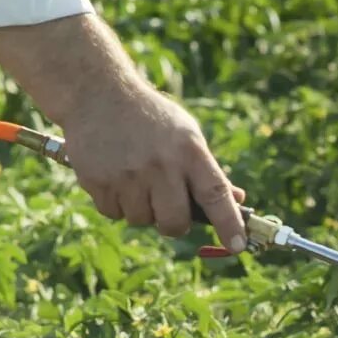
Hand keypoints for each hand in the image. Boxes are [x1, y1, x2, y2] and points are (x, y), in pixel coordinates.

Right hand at [0, 11, 248, 250]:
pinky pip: (113, 213)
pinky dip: (116, 202)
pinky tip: (115, 174)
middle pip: (175, 223)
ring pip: (141, 221)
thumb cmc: (151, 120)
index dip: (229, 223)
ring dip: (140, 208)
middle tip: (168, 208)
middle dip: (173, 224)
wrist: (98, 93)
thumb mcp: (186, 134)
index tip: (239, 244)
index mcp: (188, 151)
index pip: (215, 195)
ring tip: (134, 177)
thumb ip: (207, 170)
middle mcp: (160, 164)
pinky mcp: (98, 181)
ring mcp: (127, 174)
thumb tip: (236, 201)